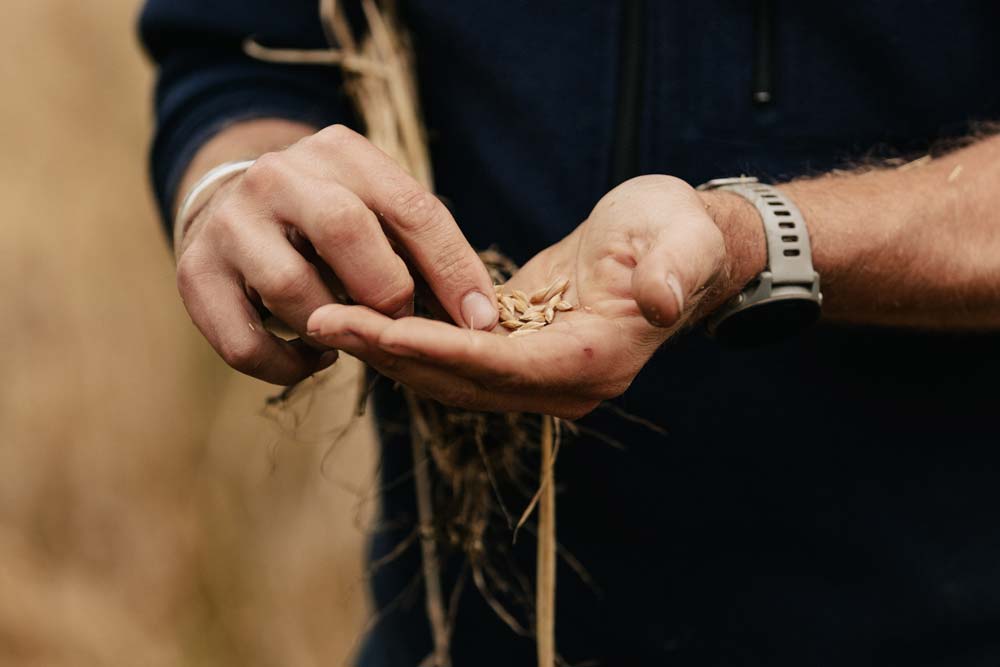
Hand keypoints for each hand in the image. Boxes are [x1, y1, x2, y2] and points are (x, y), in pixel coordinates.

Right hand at [175, 124, 498, 384]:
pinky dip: (288, 366)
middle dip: (386, 291)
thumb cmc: (328, 223)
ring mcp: (230, 222)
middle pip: (345, 230)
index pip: (411, 207)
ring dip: (334, 330)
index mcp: (340, 152)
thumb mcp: (375, 210)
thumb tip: (479, 319)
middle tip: (399, 321)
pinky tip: (313, 357)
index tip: (481, 321)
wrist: (229, 210)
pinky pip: (245, 343)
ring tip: (350, 337)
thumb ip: (421, 249)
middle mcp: (279, 175)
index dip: (452, 269)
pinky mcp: (195, 274)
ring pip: (292, 289)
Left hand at [307, 175, 758, 417]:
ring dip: (387, 351)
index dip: (438, 350)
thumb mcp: (682, 238)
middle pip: (463, 381)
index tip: (374, 328)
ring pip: (449, 377)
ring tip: (324, 318)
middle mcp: (564, 384)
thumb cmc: (677, 232)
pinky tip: (361, 316)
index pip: (504, 366)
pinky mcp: (520, 357)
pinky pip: (454, 358)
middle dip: (392, 353)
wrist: (674, 244)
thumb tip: (659, 301)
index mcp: (597, 361)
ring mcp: (540, 377)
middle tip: (321, 319)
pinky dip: (409, 341)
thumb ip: (674, 271)